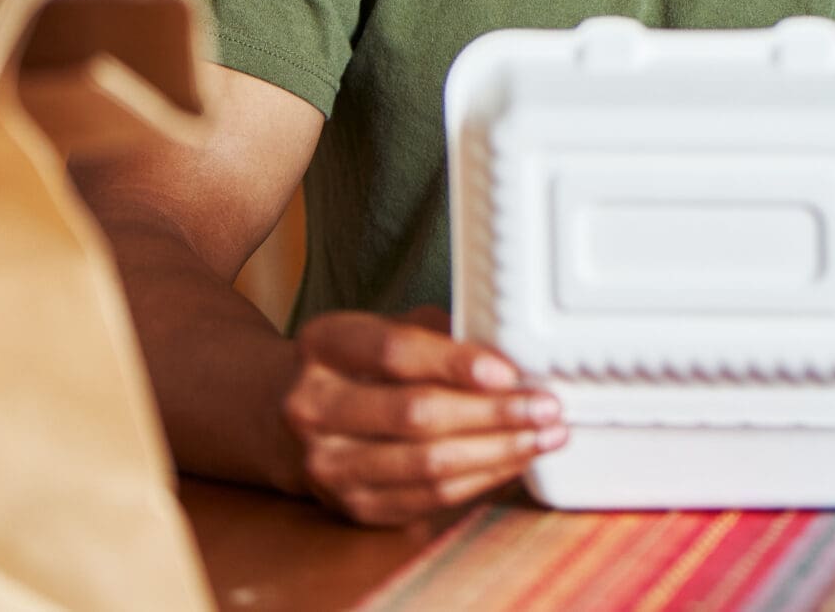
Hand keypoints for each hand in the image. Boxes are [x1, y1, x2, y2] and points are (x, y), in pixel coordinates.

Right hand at [282, 305, 566, 525]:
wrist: (287, 420)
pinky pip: (427, 499)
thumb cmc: (358, 365)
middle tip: (547, 406)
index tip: (508, 371)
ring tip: (545, 436)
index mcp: (323, 346)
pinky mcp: (351, 506)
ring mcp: (328, 465)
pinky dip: (479, 480)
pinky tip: (513, 461)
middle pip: (416, 414)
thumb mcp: (383, 329)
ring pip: (426, 465)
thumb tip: (511, 353)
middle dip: (493, 413)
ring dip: (497, 452)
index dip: (456, 362)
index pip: (394, 353)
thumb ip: (437, 334)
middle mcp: (313, 407)